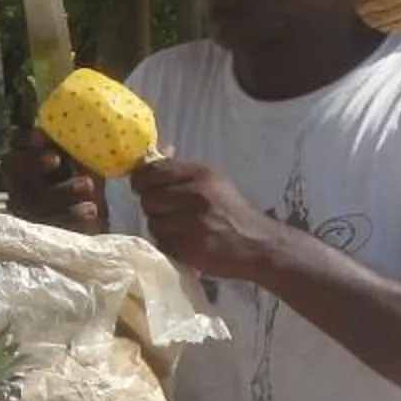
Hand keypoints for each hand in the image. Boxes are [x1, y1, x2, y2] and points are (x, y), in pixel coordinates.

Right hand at [5, 128, 101, 231]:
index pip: (17, 143)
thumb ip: (81, 147)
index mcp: (32, 158)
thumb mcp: (86, 162)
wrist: (100, 221)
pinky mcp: (42, 233)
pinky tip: (90, 211)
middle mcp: (21, 182)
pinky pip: (49, 225)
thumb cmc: (89, 183)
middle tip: (56, 159)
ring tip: (88, 185)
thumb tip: (98, 129)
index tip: (40, 135)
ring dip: (61, 190)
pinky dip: (71, 216)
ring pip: (32, 199)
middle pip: (11, 167)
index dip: (24, 138)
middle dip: (32, 161)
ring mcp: (27, 210)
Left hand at [128, 157, 289, 283]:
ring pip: (153, 224)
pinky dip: (169, 245)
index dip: (141, 180)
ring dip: (161, 229)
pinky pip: (163, 243)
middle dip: (153, 207)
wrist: (258, 245)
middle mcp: (196, 195)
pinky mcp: (191, 247)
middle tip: (166, 212)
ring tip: (178, 230)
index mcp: (202, 174)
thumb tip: (158, 153)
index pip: (154, 170)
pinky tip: (184, 243)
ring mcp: (193, 222)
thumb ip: (184, 172)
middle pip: (149, 198)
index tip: (142, 187)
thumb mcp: (214, 182)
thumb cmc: (233, 212)